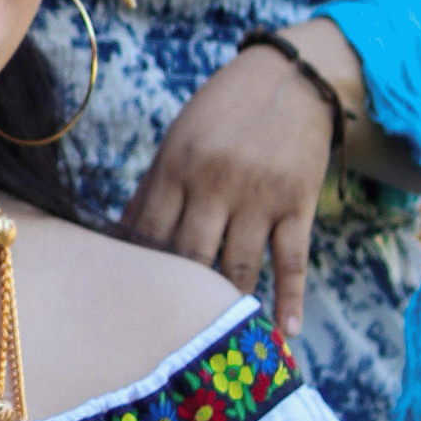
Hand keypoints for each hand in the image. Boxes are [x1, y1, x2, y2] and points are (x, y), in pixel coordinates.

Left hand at [120, 45, 339, 343]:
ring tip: (216, 345)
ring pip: (238, 267)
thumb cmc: (225, 109)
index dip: (135, 269)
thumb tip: (122, 235)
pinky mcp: (297, 204)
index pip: (147, 230)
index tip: (123, 301)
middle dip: (174, 295)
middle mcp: (216, 183)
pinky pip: (292, 261)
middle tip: (161, 336)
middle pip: (189, 256)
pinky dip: (289, 300)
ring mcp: (259, 196)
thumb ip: (156, 186)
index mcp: (178, 165)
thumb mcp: (181, 137)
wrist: (295, 75)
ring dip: (226, 307)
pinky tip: (286, 334)